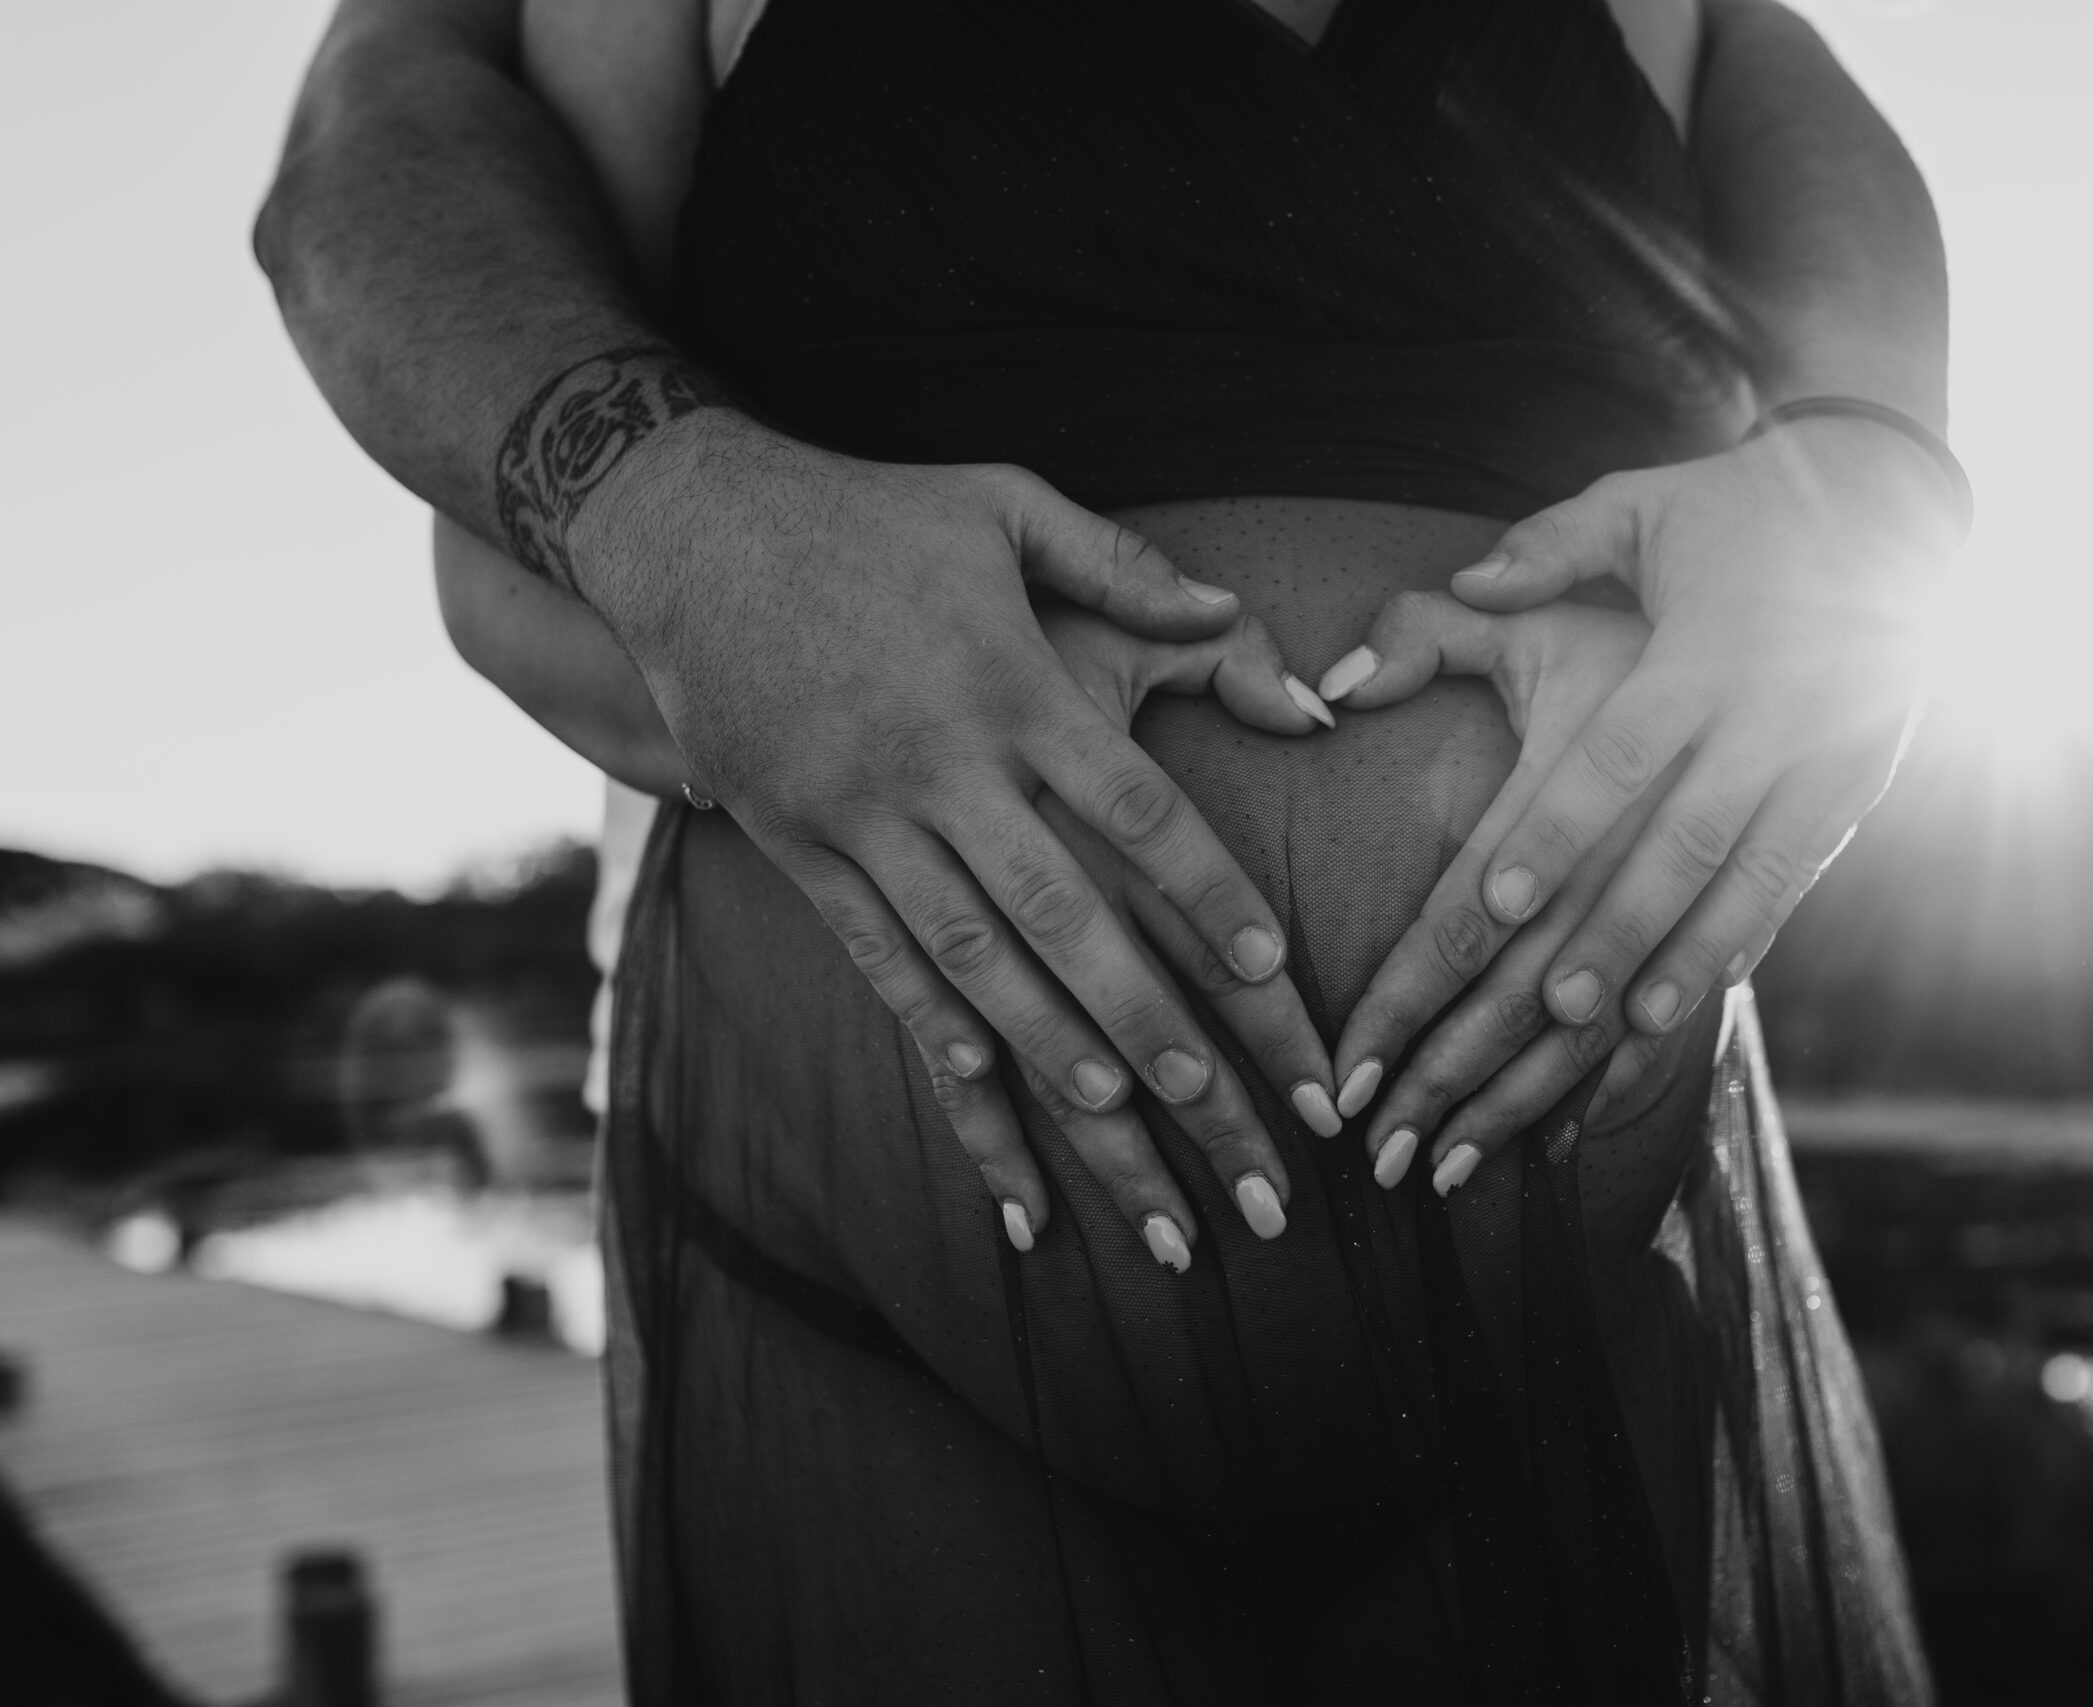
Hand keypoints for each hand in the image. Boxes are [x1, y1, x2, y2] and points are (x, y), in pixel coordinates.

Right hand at [571, 413, 1334, 1264]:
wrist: (688, 524)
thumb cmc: (871, 515)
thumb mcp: (1007, 505)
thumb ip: (1129, 569)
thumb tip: (1235, 611)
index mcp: (1014, 685)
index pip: (1139, 810)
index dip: (1210, 894)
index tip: (1276, 971)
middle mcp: (942, 763)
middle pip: (1065, 912)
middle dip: (1147, 1016)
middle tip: (1218, 1103)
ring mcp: (860, 812)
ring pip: (968, 956)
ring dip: (1045, 1046)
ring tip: (1117, 1123)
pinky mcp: (797, 844)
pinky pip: (873, 955)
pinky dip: (929, 1027)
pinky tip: (979, 1091)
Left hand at [1322, 422, 1951, 1187]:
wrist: (1891, 506)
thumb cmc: (1737, 512)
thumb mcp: (1642, 505)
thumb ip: (1548, 545)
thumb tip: (1465, 579)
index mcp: (1700, 650)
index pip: (1617, 758)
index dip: (1559, 833)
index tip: (1500, 903)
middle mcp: (1767, 713)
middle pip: (1683, 841)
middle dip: (1620, 928)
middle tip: (1555, 1004)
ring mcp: (1823, 756)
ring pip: (1752, 877)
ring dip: (1692, 955)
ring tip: (1632, 1022)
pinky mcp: (1856, 784)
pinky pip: (1801, 874)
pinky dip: (1754, 932)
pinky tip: (1712, 990)